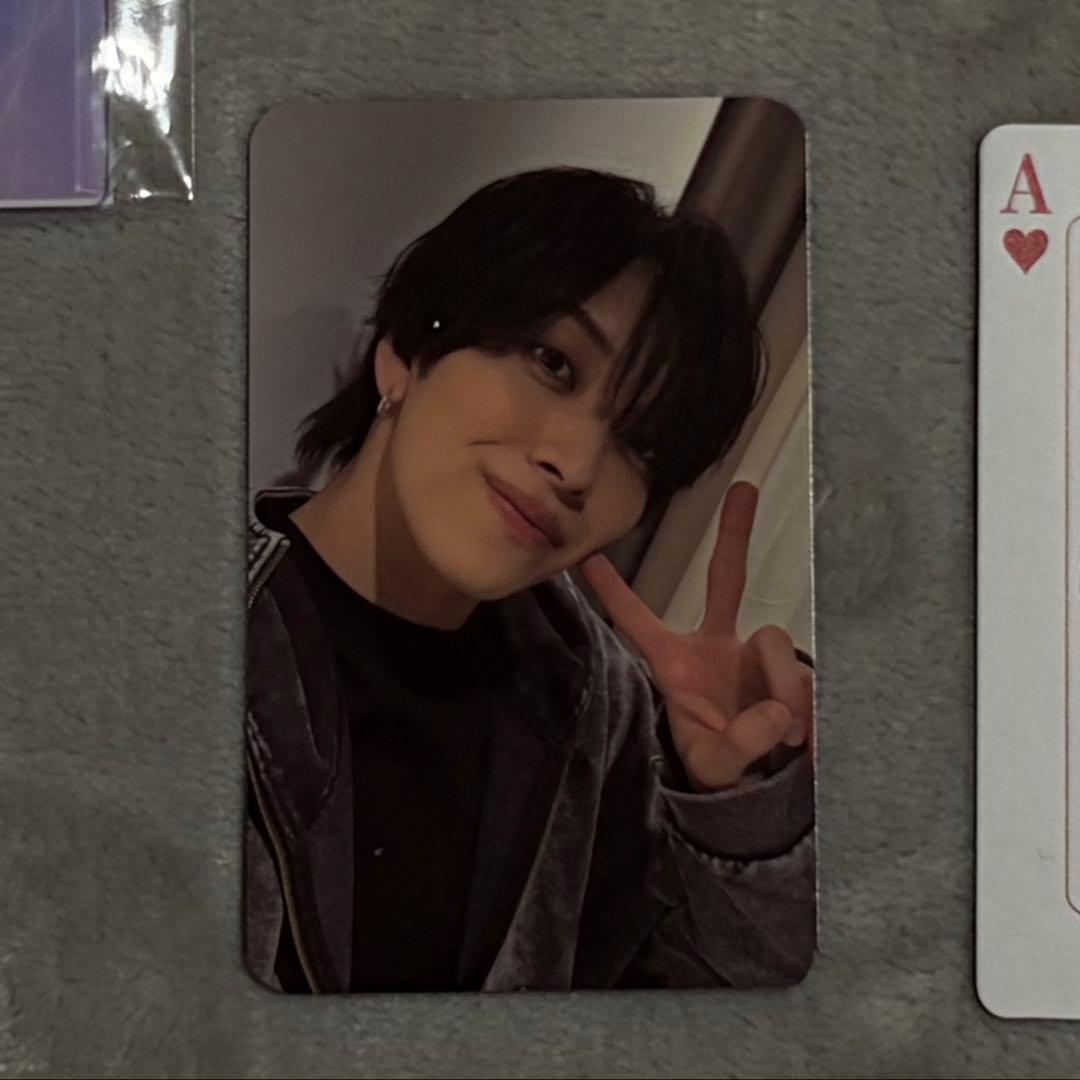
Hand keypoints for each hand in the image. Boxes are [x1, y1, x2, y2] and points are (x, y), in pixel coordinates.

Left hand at [579, 481, 812, 791]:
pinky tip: (806, 739)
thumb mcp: (716, 765)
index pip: (640, 624)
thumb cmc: (717, 767)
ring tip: (788, 734)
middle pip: (725, 579)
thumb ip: (739, 743)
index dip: (616, 594)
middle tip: (744, 487)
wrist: (757, 784)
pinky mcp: (790, 670)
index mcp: (677, 665)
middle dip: (734, 534)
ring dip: (785, 686)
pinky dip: (810, 706)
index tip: (586, 560)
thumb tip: (776, 712)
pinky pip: (807, 674)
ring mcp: (754, 655)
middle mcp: (716, 647)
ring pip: (775, 643)